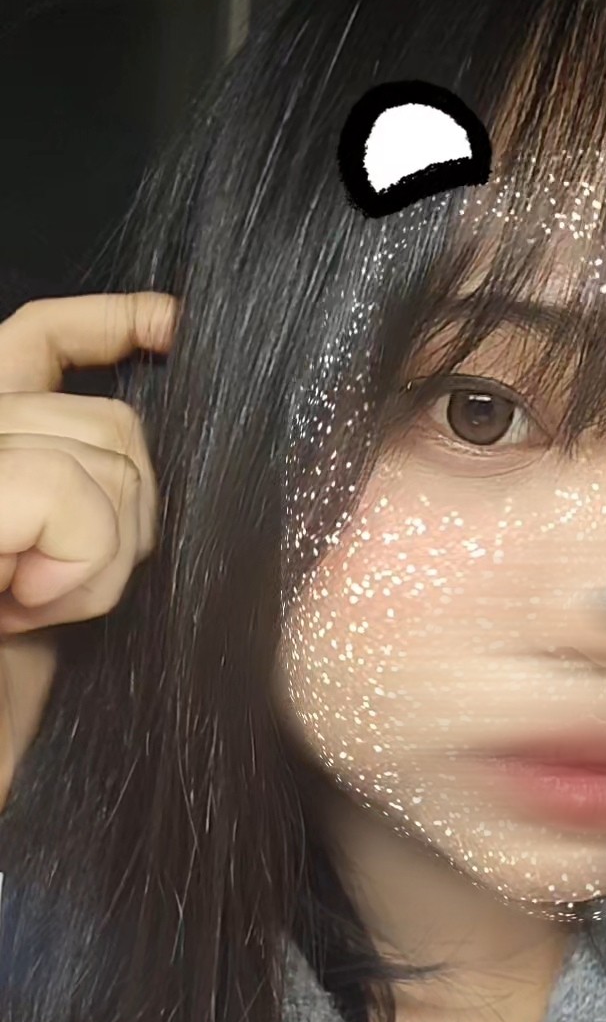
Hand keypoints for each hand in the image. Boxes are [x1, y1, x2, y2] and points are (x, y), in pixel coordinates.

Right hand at [0, 292, 176, 808]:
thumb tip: (166, 424)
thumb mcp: (65, 586)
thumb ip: (91, 500)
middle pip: (108, 416)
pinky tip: (22, 615)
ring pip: (102, 453)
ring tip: (29, 618)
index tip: (174, 327)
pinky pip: (63, 491)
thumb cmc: (8, 700)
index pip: (34, 340)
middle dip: (130, 514)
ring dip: (101, 557)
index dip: (110, 321)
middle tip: (60, 600)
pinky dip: (75, 562)